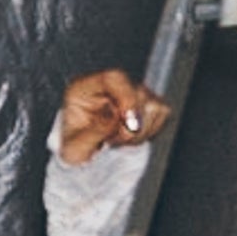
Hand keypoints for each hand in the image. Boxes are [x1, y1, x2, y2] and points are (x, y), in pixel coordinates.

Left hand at [56, 68, 172, 162]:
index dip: (127, 99)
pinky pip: (161, 113)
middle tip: (115, 142)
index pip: (114, 78)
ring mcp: (129, 93)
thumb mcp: (75, 148)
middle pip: (138, 91)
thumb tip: (115, 117)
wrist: (83, 157)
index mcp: (84, 89)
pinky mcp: (145, 104)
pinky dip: (150, 131)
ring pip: (153, 103)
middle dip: (132, 124)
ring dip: (140, 130)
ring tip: (119, 141)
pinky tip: (130, 139)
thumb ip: (94, 131)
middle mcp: (108, 87)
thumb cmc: (74, 150)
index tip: (128, 124)